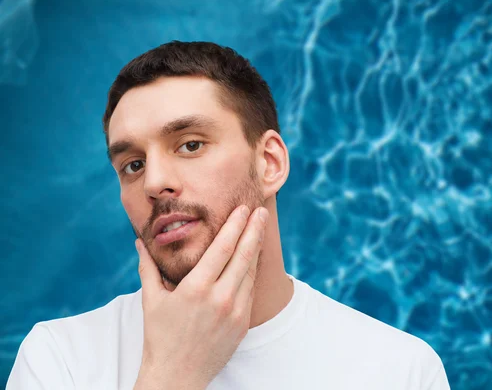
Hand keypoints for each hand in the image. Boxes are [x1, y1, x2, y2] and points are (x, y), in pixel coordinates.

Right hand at [133, 205, 268, 389]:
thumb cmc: (160, 337)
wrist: (177, 376)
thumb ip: (148, 267)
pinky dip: (252, 272)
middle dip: (254, 229)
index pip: (223, 248)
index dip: (236, 225)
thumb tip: (139, 242)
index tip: (243, 209)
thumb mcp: (151, 300)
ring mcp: (235, 312)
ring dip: (256, 249)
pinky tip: (253, 259)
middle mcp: (220, 298)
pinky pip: (250, 291)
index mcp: (196, 288)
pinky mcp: (243, 324)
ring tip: (259, 230)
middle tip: (261, 211)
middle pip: (244, 255)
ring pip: (251, 272)